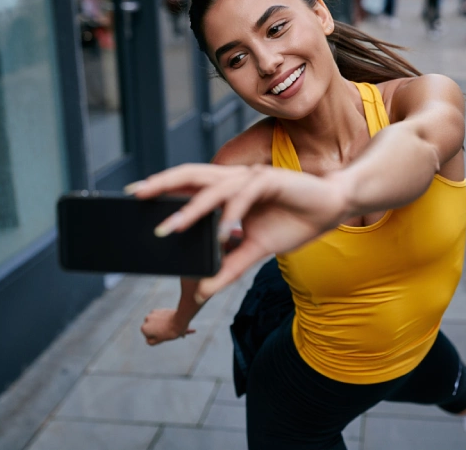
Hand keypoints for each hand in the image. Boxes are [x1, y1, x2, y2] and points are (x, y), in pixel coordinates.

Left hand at [126, 164, 348, 301]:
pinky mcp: (270, 180)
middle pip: (190, 175)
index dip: (161, 188)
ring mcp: (251, 177)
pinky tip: (222, 234)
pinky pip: (244, 197)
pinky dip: (231, 215)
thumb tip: (201, 290)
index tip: (133, 198)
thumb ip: (227, 268)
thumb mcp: (254, 251)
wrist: (332, 210)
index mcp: (227, 190)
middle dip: (162, 185)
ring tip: (169, 228)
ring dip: (191, 210)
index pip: (187, 185)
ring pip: (213, 188)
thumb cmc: (292, 223)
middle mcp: (234, 178)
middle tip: (136, 197)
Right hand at [141, 308, 195, 345]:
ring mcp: (152, 313)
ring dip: (160, 325)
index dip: (157, 338)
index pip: (149, 338)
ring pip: (155, 323)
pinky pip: (159, 318)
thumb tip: (148, 341)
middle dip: (157, 331)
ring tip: (169, 326)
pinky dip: (163, 320)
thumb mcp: (159, 340)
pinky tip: (170, 322)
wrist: (180, 320)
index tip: (163, 335)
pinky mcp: (159, 310)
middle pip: (151, 329)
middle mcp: (146, 319)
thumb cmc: (170, 332)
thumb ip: (151, 342)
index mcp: (144, 328)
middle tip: (167, 331)